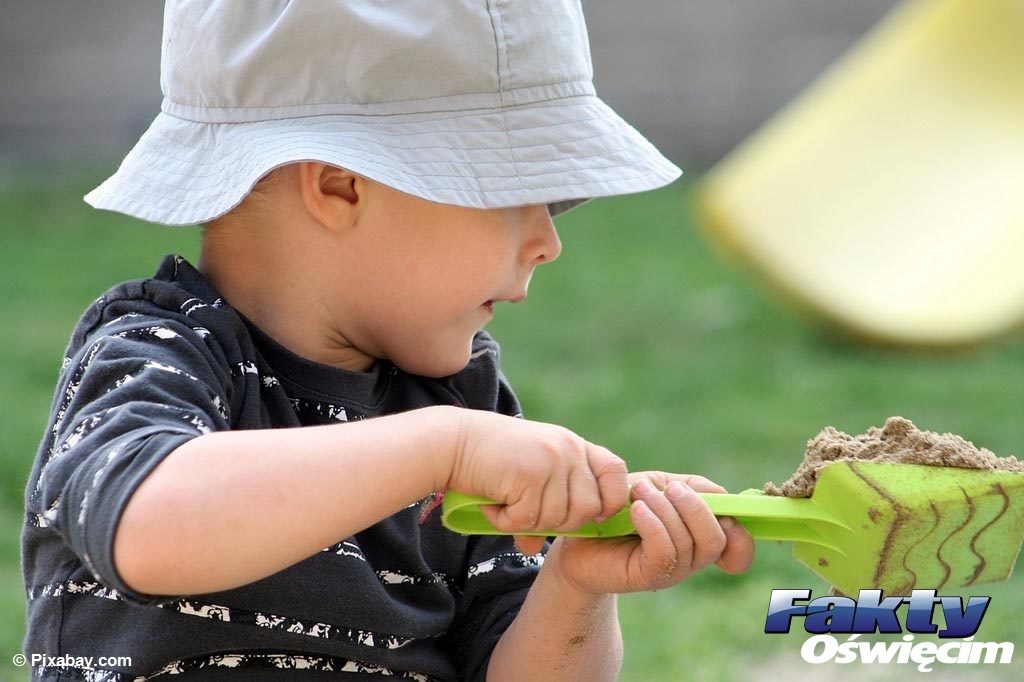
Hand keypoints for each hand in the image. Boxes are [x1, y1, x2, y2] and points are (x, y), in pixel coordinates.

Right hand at [446, 409, 628, 553]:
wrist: (453, 442)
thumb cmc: (489, 459)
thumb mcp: (526, 475)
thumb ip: (541, 506)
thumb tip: (533, 549)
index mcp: (574, 445)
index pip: (616, 473)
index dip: (610, 500)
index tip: (589, 514)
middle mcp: (568, 450)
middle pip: (588, 509)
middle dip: (560, 523)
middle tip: (528, 515)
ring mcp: (550, 461)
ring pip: (558, 518)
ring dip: (528, 523)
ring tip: (505, 506)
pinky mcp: (529, 475)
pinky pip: (528, 520)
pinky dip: (507, 522)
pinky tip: (492, 507)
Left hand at [545, 471, 754, 593]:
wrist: (578, 534)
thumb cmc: (620, 507)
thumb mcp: (659, 486)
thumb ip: (694, 487)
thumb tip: (723, 496)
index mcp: (698, 537)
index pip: (739, 547)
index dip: (741, 532)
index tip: (721, 511)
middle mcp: (690, 559)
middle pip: (716, 539)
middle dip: (694, 507)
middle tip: (665, 489)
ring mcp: (670, 571)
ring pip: (689, 542)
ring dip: (665, 508)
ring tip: (638, 493)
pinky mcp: (647, 576)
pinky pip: (664, 551)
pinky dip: (653, 524)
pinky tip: (635, 510)